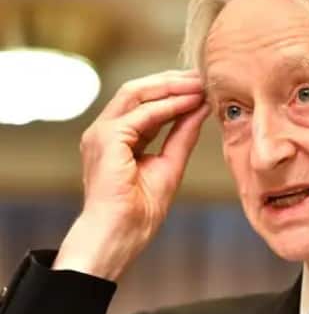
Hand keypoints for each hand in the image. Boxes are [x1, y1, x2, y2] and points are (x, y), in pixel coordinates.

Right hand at [53, 69, 209, 279]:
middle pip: (138, 90)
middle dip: (172, 81)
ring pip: (136, 93)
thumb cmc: (140, 210)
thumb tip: (200, 107)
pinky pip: (141, 114)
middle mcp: (105, 131)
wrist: (120, 235)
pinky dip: (168, 106)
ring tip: (199, 84)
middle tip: (202, 77)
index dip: (173, 91)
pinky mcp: (106, 139)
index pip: (145, 103)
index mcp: (117, 138)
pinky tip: (190, 102)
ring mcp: (101, 133)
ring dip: (170, 86)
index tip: (201, 86)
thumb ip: (183, 134)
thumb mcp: (170, 163)